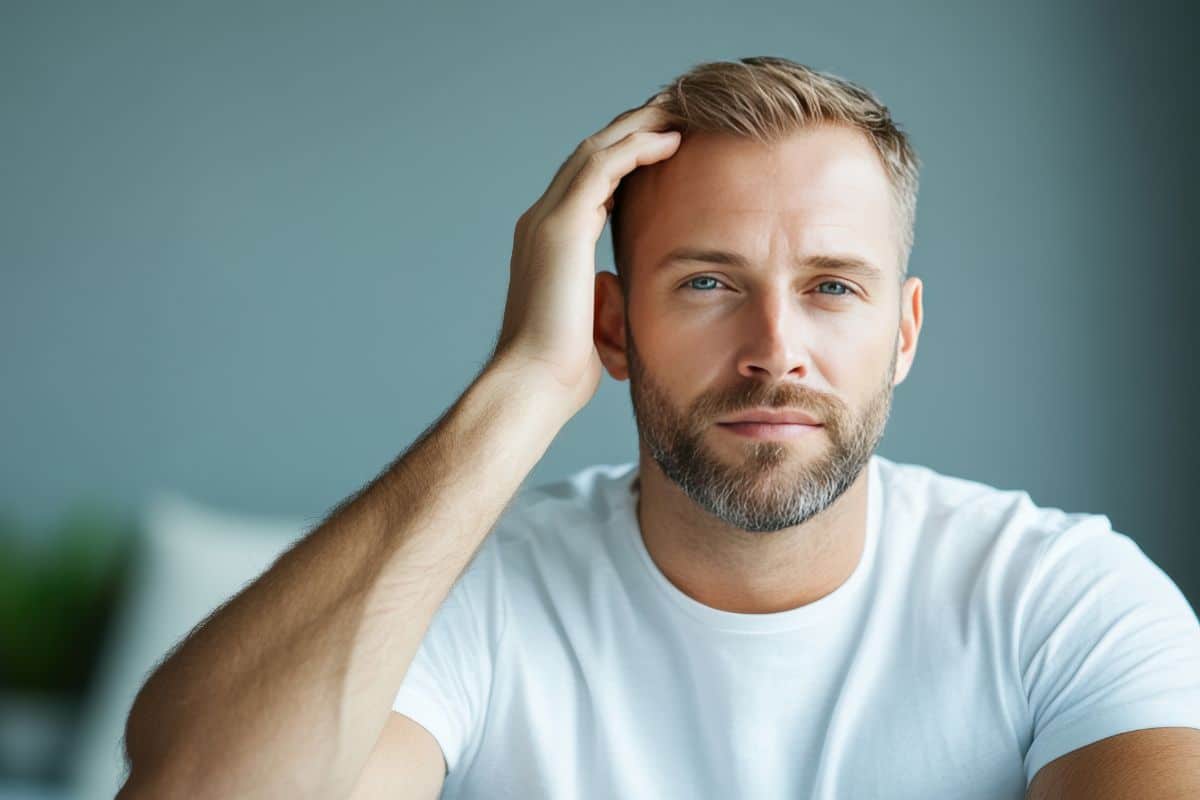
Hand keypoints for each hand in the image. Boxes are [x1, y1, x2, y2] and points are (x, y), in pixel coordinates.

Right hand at [488, 94, 680, 416]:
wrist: (534, 382)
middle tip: (676, 110)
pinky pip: (603, 167)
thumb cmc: (562, 367)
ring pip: (596, 150)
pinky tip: (671, 141)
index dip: (626, 158)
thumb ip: (602, 295)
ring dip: (639, 126)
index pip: (589, 183)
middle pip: (591, 155)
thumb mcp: (591, 319)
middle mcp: (542, 221)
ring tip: (679, 111)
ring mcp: (547, 220)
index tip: (666, 146)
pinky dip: (637, 148)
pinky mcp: (561, 226)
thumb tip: (619, 294)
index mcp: (548, 242)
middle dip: (633, 128)